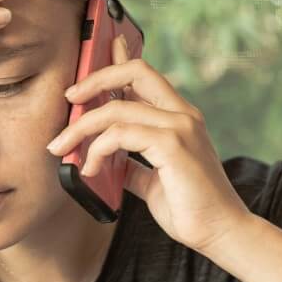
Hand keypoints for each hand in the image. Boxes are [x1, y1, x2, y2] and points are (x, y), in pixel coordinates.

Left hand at [46, 35, 252, 254]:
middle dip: (94, 80)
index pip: (146, 76)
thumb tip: (108, 162)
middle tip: (68, 98)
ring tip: (62, 149)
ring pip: (117, 109)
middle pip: (134, 72)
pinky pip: (121, 134)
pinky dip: (97, 150)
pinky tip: (89, 169)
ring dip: (81, 128)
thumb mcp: (154, 181)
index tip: (100, 48)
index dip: (120, 58)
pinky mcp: (173, 145)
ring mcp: (180, 127)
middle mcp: (182, 115)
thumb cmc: (190, 209)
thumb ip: (134, 165)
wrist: (219, 232)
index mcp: (180, 118)